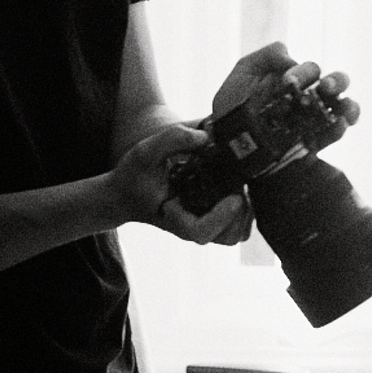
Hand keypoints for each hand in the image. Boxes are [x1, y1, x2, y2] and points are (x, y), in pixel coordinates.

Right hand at [111, 122, 251, 244]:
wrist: (126, 193)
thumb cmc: (134, 176)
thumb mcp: (145, 152)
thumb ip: (172, 139)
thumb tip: (207, 136)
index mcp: (174, 219)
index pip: (202, 232)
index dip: (222, 217)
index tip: (235, 196)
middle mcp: (192, 226)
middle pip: (228, 236)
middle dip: (241, 212)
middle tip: (242, 183)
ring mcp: (204, 225)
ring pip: (237, 232)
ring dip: (245, 210)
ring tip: (242, 183)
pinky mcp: (212, 218)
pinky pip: (237, 223)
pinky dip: (245, 208)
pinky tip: (239, 184)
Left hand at [211, 41, 358, 128]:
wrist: (227, 141)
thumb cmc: (234, 105)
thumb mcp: (244, 72)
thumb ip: (267, 55)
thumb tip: (292, 59)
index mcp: (296, 78)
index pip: (312, 69)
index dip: (304, 72)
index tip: (288, 82)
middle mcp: (310, 97)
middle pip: (338, 83)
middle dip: (337, 82)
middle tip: (325, 87)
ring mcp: (314, 120)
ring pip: (345, 107)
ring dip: (349, 106)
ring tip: (342, 110)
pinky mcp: (314, 142)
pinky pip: (335, 134)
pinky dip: (340, 128)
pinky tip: (338, 125)